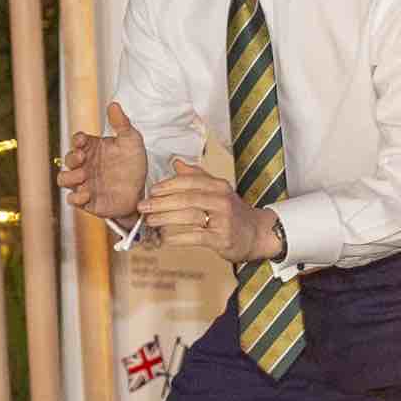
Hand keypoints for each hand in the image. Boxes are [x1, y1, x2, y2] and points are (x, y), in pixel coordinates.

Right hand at [55, 100, 150, 224]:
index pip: (77, 141)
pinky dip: (76, 197)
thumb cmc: (133, 164)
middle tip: (82, 158)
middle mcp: (84, 165)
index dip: (77, 140)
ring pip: (64, 179)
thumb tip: (113, 104)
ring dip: (69, 177)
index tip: (83, 140)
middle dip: (71, 158)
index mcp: (92, 148)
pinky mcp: (87, 201)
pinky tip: (87, 194)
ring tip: (83, 176)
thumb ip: (122, 123)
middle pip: (67, 159)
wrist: (142, 191)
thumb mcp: (132, 141)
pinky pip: (72, 200)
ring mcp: (84, 183)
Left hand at [142, 159, 283, 264]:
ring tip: (150, 221)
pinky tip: (164, 238)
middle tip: (143, 207)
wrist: (256, 233)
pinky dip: (177, 238)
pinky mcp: (222, 238)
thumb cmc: (231, 212)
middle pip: (186, 198)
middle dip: (161, 202)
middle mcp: (221, 199)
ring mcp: (223, 219)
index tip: (151, 191)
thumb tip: (176, 162)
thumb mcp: (217, 190)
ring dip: (165, 219)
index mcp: (218, 185)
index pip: (189, 181)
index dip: (168, 185)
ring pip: (189, 216)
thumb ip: (196, 176)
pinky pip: (195, 236)